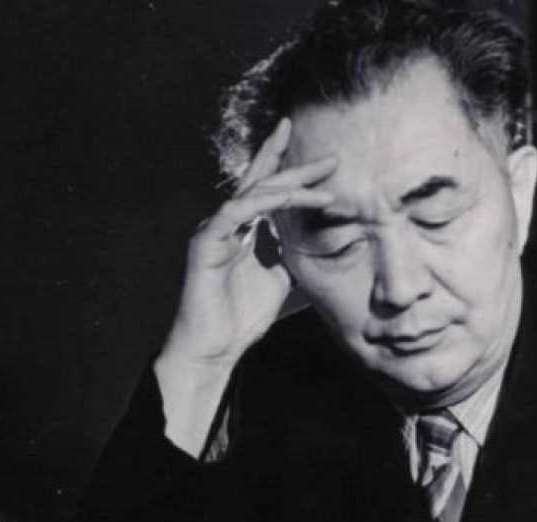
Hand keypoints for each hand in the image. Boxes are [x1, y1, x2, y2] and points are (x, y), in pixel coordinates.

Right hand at [154, 117, 336, 453]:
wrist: (214, 349)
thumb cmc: (241, 318)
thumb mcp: (281, 281)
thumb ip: (292, 257)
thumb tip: (323, 246)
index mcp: (245, 229)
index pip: (270, 191)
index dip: (295, 173)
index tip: (328, 163)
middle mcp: (229, 223)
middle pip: (262, 182)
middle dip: (295, 165)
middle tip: (330, 158)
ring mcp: (215, 230)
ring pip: (253, 192)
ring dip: (288, 185)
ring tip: (320, 184)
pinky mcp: (205, 242)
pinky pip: (235, 211)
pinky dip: (261, 202)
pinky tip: (285, 198)